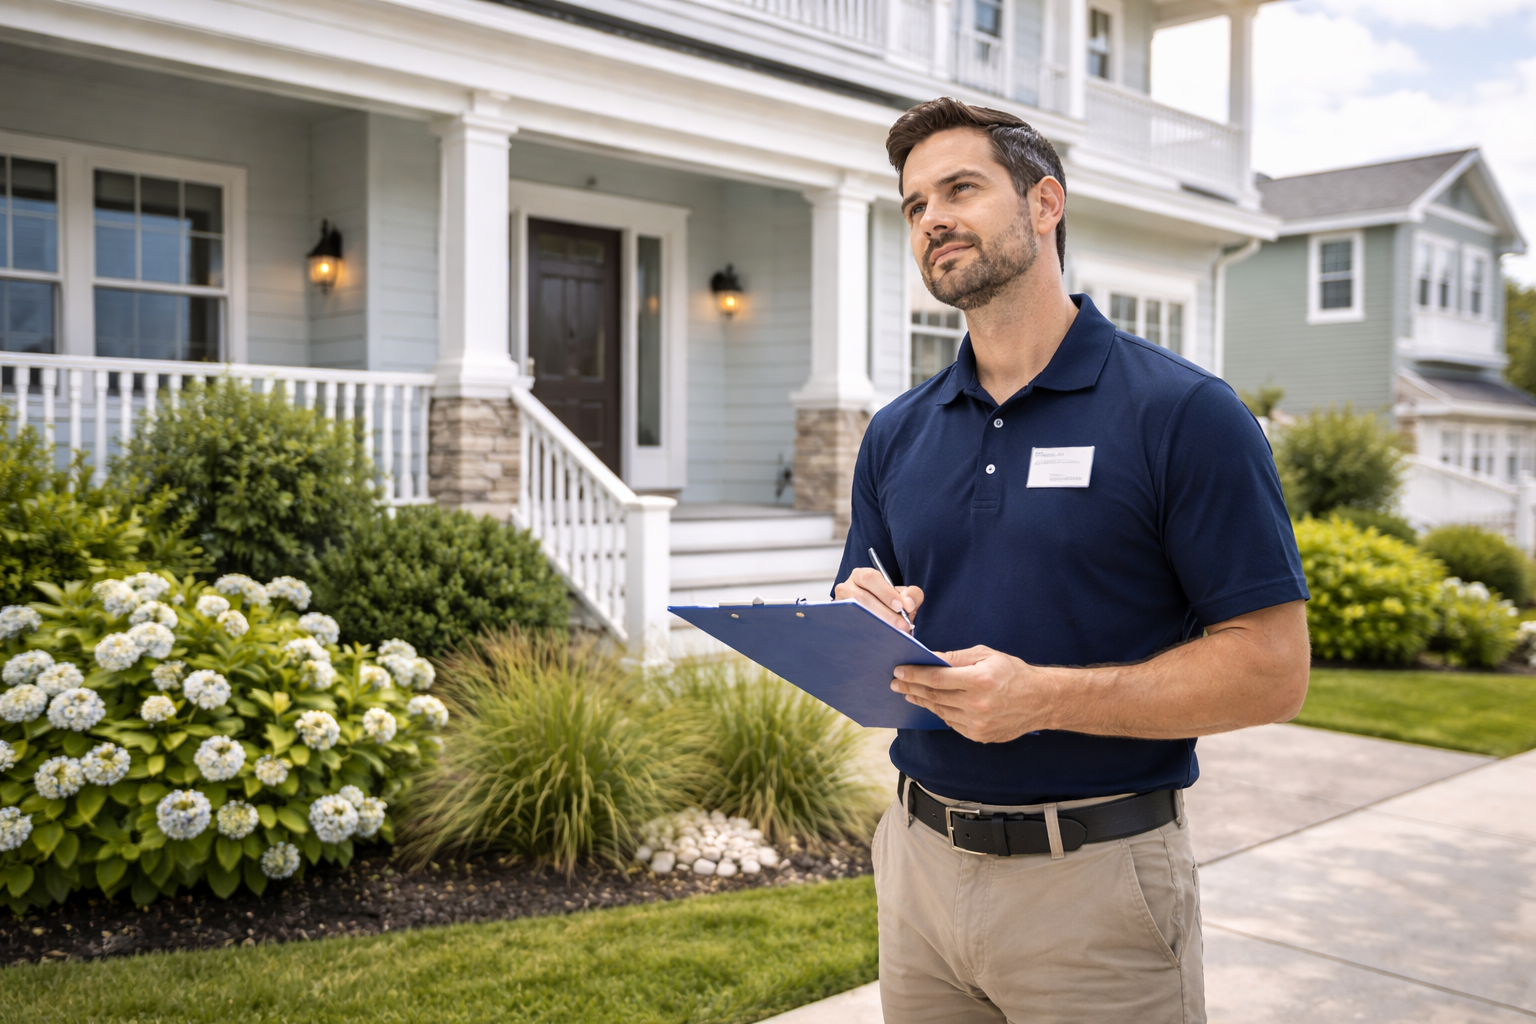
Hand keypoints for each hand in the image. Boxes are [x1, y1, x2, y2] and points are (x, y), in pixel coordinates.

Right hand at [834, 567, 922, 632]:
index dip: (886, 592)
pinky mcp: (839, 621)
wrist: (877, 619)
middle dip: (884, 612)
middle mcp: (846, 587)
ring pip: (855, 613)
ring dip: (877, 624)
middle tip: (902, 625)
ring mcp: (840, 605)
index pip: (871, 578)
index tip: (901, 606)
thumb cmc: (889, 604)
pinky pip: (851, 627)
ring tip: (895, 633)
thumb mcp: (903, 595)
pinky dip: (866, 633)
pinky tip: (881, 639)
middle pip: (861, 598)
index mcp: (861, 576)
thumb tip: (908, 603)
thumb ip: (912, 594)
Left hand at [891, 645, 1054, 742]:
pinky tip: (933, 704)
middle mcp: (977, 705)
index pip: (937, 678)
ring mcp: (978, 724)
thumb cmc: (1013, 673)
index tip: (899, 671)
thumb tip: (931, 658)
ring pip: (940, 711)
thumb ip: (957, 657)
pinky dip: (941, 712)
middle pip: (934, 696)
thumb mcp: (987, 655)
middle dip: (912, 687)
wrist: (1041, 700)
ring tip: (909, 692)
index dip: (915, 674)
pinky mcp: (980, 736)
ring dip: (922, 701)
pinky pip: (952, 723)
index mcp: (979, 681)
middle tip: (895, 682)